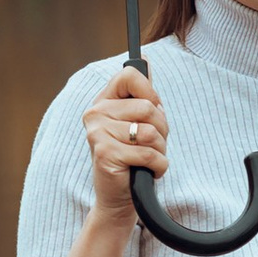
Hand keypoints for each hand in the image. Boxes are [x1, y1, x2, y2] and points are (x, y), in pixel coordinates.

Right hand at [81, 65, 168, 221]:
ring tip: (149, 160)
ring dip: (160, 151)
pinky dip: (159, 167)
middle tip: (152, 145)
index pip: (130, 75)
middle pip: (148, 107)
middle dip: (162, 129)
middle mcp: (95, 114)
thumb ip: (142, 94)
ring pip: (151, 133)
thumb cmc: (132, 159)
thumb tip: (145, 58)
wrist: (118, 199)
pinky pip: (149, 154)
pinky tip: (149, 172)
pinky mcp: (106, 155)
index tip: (153, 110)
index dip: (150, 91)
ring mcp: (98, 134)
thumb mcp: (138, 123)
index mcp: (103, 102)